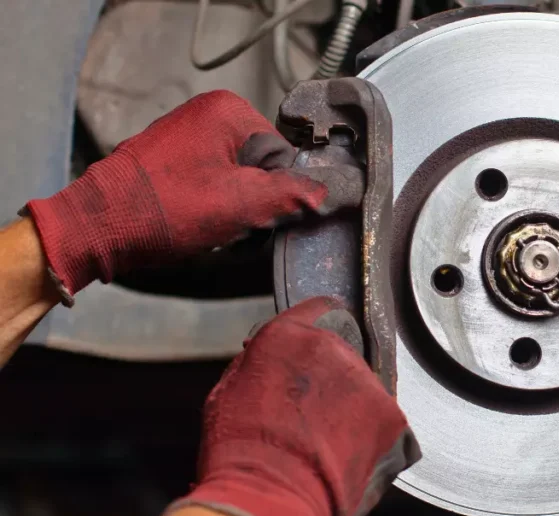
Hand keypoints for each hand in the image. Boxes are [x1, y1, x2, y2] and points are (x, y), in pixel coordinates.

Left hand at [23, 90, 334, 304]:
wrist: (96, 228)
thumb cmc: (163, 211)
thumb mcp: (242, 206)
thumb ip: (294, 195)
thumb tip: (330, 193)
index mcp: (229, 111)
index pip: (285, 158)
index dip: (277, 194)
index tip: (256, 216)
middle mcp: (208, 113)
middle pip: (262, 168)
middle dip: (254, 203)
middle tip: (230, 225)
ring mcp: (187, 135)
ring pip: (239, 180)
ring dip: (233, 209)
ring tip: (208, 226)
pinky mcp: (172, 158)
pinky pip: (213, 183)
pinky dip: (211, 207)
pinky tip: (193, 223)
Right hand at [172, 296, 418, 515]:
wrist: (270, 492)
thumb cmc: (241, 450)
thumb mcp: (230, 391)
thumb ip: (260, 364)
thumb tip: (271, 360)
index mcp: (288, 335)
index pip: (318, 309)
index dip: (320, 322)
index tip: (323, 332)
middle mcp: (331, 346)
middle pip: (341, 352)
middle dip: (330, 376)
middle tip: (311, 412)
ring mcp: (364, 377)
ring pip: (363, 385)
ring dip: (350, 405)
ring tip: (326, 439)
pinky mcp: (390, 411)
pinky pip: (383, 417)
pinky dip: (371, 433)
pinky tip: (346, 451)